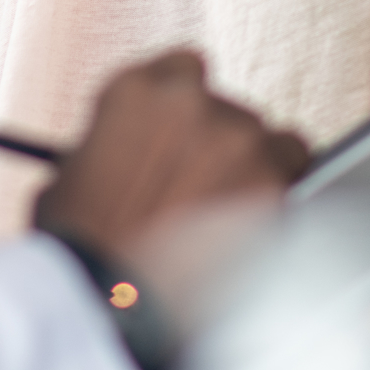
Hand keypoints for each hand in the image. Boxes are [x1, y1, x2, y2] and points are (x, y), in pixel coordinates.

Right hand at [31, 50, 309, 267]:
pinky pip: (298, 178)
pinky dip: (284, 200)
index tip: (189, 130)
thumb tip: (137, 159)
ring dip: (258, 171)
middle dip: (222, 148)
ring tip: (236, 218)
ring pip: (275, 141)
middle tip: (206, 192)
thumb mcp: (71, 177)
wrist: (106, 302)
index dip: (189, 107)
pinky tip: (262, 230)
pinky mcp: (272, 182)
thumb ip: (114, 147)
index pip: (184, 67)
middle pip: (231, 111)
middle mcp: (191, 103)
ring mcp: (236, 139)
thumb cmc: (80, 251)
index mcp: (135, 92)